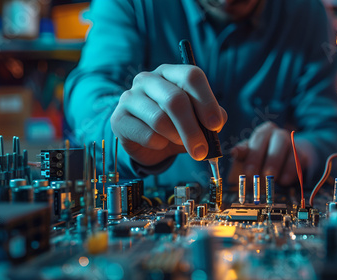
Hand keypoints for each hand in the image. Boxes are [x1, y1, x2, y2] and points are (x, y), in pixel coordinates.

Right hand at [110, 64, 226, 166]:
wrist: (148, 143)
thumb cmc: (176, 126)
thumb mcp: (198, 120)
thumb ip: (211, 118)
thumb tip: (218, 122)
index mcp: (171, 73)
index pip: (191, 76)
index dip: (206, 101)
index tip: (216, 125)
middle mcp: (148, 79)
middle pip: (175, 100)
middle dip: (193, 129)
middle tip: (202, 151)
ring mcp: (130, 97)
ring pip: (160, 120)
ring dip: (176, 137)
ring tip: (179, 142)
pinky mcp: (118, 119)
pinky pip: (146, 135)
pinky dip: (159, 145)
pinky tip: (160, 144)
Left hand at [229, 122, 311, 185]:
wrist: (286, 162)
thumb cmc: (263, 158)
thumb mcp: (250, 155)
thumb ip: (243, 154)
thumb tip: (234, 151)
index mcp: (264, 132)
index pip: (259, 138)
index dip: (253, 154)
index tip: (247, 170)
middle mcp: (279, 135)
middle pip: (277, 141)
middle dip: (266, 159)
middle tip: (255, 176)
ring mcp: (293, 144)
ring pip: (289, 149)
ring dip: (276, 164)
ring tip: (269, 178)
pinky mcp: (302, 156)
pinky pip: (298, 161)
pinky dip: (290, 171)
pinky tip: (282, 181)